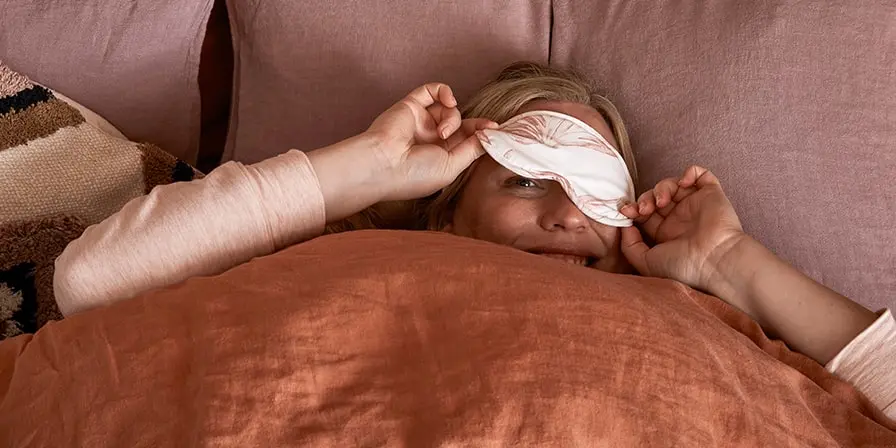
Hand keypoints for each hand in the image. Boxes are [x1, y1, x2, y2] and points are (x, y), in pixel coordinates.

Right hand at [308, 83, 496, 221]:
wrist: (384, 163)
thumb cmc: (415, 174)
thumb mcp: (451, 167)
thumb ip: (471, 150)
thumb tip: (491, 137)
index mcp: (440, 158)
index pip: (466, 142)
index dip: (482, 135)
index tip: (497, 131)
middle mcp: (430, 139)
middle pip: (461, 124)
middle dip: (475, 125)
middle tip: (488, 127)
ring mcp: (421, 122)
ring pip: (449, 109)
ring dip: (452, 118)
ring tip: (442, 131)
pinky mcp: (411, 105)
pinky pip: (432, 91)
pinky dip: (444, 91)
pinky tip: (449, 100)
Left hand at [618, 166, 745, 293]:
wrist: (715, 261)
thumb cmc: (683, 267)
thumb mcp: (646, 262)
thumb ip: (629, 246)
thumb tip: (625, 226)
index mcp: (665, 234)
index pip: (645, 213)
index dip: (633, 208)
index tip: (626, 211)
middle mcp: (680, 218)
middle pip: (655, 196)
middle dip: (645, 198)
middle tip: (645, 208)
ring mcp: (696, 205)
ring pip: (673, 184)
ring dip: (662, 187)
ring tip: (663, 201)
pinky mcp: (711, 195)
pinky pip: (701, 174)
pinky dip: (690, 172)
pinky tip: (684, 183)